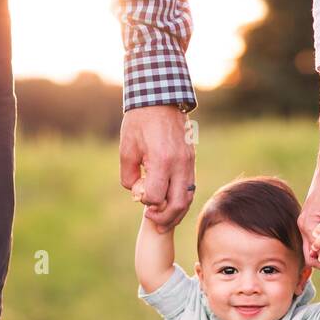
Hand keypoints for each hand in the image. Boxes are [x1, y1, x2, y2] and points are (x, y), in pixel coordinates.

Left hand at [119, 105, 195, 230]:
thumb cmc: (140, 121)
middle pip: (178, 204)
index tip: (139, 194)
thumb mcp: (127, 148)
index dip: (146, 202)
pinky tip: (171, 204)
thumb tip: (137, 193)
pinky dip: (182, 200)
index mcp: (162, 161)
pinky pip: (190, 187)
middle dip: (165, 217)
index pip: (156, 197)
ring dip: (177, 213)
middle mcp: (179, 164)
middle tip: (153, 221)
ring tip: (164, 220)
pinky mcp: (192, 160)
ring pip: (188, 198)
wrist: (161, 98)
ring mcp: (189, 163)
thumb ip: (129, 175)